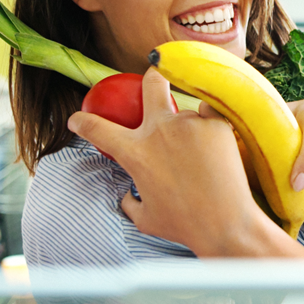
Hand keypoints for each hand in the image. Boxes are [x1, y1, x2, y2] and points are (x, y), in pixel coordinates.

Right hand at [68, 68, 274, 255]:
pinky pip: (210, 116)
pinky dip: (210, 126)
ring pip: (187, 113)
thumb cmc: (184, 225)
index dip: (82, 121)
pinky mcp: (217, 124)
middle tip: (155, 83)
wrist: (226, 224)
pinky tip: (215, 146)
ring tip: (201, 158)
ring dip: (189, 128)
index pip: (97, 128)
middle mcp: (159, 130)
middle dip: (152, 79)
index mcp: (135, 153)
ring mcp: (190, 123)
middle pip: (152, 84)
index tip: (77, 118)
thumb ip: (130, 201)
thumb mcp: (145, 219)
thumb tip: (127, 194)